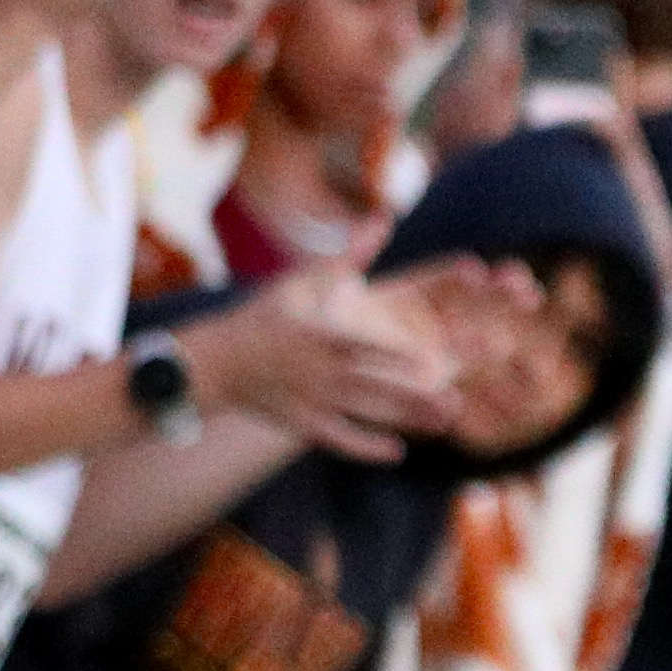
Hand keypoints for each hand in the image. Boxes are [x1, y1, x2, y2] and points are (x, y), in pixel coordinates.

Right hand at [193, 270, 458, 461]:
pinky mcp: (302, 424)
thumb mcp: (302, 281)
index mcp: (319, 337)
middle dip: (412, 398)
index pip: (361, 349)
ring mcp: (310, 401)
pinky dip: (365, 448)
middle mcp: (316, 372)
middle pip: (371, 388)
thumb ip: (348, 256)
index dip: (393, 357)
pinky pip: (338, 439)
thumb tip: (382, 219)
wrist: (217, 362)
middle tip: (454, 404)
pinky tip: (397, 452)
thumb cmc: (266, 316)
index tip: (429, 362)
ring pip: (363, 415)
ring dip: (403, 421)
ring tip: (441, 424)